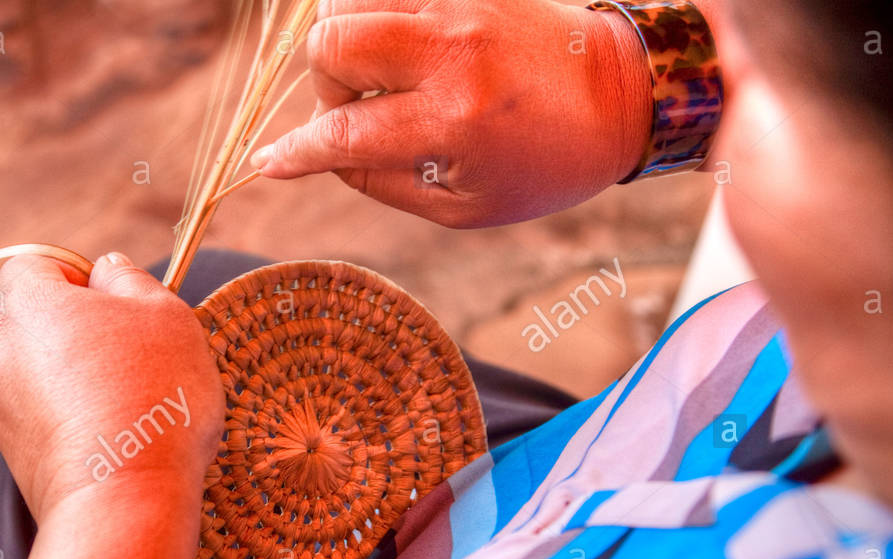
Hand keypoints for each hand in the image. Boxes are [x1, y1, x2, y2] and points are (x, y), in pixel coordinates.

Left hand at [0, 253, 223, 521]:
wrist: (121, 501)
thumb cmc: (150, 395)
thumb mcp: (163, 313)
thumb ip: (131, 278)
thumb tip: (108, 270)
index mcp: (22, 301)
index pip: (39, 263)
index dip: (85, 277)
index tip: (124, 309)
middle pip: (38, 319)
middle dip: (83, 329)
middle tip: (137, 355)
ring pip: (43, 370)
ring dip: (81, 377)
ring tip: (132, 404)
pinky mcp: (12, 454)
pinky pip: (46, 415)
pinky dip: (76, 417)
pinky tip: (116, 439)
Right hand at [251, 0, 651, 226]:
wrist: (622, 94)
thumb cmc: (543, 164)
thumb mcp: (464, 204)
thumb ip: (384, 181)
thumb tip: (323, 156)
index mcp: (454, 121)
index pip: (344, 133)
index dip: (297, 153)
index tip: (270, 162)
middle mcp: (453, 53)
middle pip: (331, 43)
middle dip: (326, 84)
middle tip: (359, 108)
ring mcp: (461, 6)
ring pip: (350, 0)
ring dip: (347, 40)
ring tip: (381, 73)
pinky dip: (374, 11)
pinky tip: (399, 44)